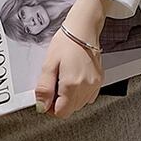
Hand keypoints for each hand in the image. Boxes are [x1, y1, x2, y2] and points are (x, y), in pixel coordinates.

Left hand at [34, 0, 106, 118]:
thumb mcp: (48, 65)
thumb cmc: (66, 42)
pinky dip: (79, 94)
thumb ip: (44, 88)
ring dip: (69, 99)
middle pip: (70, 110)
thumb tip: (42, 106)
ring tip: (64, 81)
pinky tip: (74, 81)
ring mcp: (94, 85)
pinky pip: (87, 97)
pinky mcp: (99, 81)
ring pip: (79, 105)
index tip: (47, 98)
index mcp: (72, 85)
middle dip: (60, 103)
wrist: (83, 28)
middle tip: (54, 86)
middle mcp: (86, 88)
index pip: (61, 113)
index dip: (51, 108)